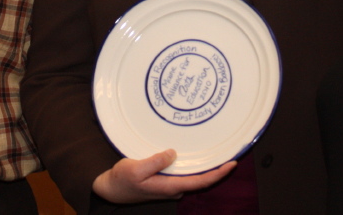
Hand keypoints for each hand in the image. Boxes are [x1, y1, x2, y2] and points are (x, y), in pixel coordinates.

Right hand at [92, 149, 235, 203]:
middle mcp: (173, 188)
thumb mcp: (136, 169)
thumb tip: (173, 153)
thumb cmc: (122, 180)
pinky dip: (191, 165)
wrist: (110, 190)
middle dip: (216, 169)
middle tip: (229, 154)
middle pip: (200, 180)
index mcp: (170, 186)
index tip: (232, 164)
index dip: (218, 174)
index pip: (201, 182)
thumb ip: (156, 161)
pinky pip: (182, 173)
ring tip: (216, 152)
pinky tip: (193, 156)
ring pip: (191, 176)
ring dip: (204, 167)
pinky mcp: (164, 181)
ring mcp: (169, 186)